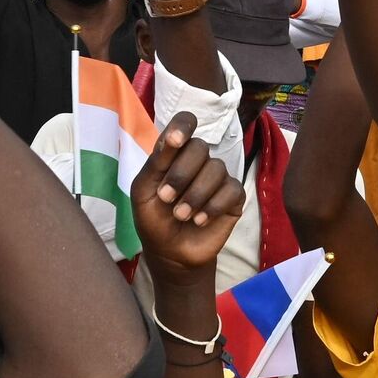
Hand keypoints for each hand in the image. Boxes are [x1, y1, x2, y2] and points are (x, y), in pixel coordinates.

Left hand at [132, 112, 244, 286]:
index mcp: (175, 154)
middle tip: (166, 199)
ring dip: (195, 195)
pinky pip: (232, 189)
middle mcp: (198, 161)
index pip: (185, 123)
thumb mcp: (144, 191)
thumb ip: (156, 163)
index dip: (183, 125)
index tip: (175, 140)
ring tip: (181, 216)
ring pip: (216, 169)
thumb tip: (173, 136)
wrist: (171, 254)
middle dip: (181, 174)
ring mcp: (218, 178)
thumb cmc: (154, 220)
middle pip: (200, 148)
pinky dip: (213, 205)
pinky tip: (200, 220)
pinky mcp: (234, 196)